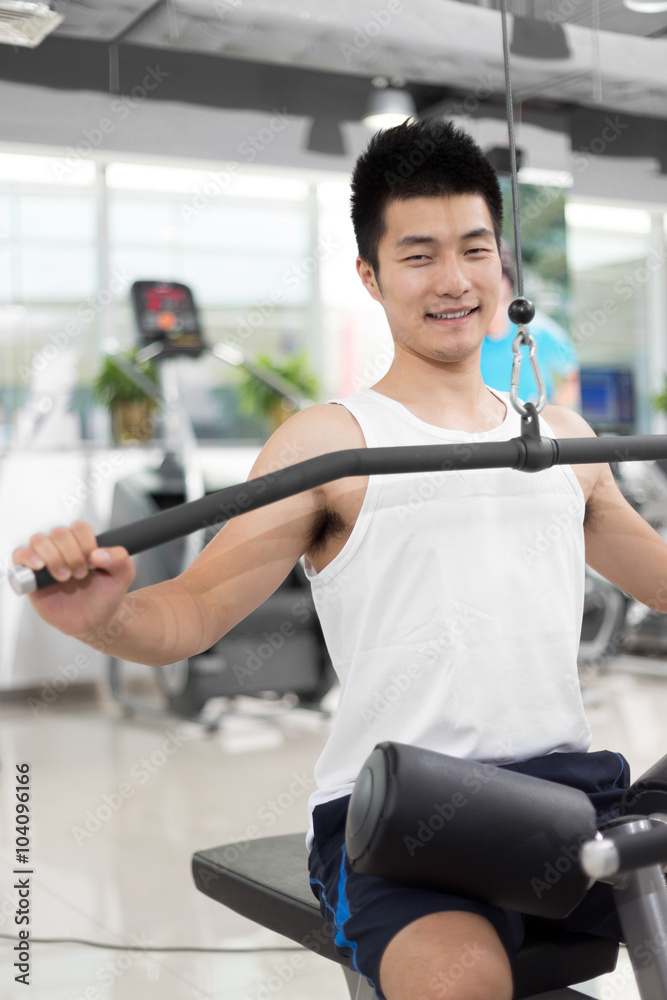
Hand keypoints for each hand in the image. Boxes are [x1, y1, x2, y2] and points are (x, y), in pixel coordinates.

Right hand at [12, 521, 135, 637]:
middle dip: (72, 554)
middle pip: (59, 533)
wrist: (94, 621)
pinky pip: (20, 555)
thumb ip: (120, 559)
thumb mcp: (124, 576)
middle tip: (81, 574)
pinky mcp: (32, 575)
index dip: (86, 543)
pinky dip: (27, 557)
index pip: (79, 528)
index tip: (93, 562)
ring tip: (65, 577)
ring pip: (39, 540)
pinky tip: (40, 567)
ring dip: (53, 557)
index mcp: (84, 543)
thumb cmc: (106, 595)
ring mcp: (46, 560)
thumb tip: (98, 553)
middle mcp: (64, 548)